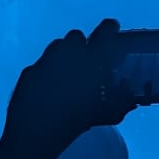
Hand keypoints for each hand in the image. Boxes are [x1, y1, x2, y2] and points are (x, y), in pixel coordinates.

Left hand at [3, 20, 135, 158]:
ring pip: (56, 47)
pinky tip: (48, 89)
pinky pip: (40, 65)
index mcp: (90, 57)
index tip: (112, 29)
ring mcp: (45, 61)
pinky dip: (46, 72)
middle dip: (82, 44)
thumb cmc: (79, 119)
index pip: (104, 31)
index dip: (110, 28)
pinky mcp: (29, 72)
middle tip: (87, 60)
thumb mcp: (109, 112)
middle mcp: (67, 52)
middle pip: (76, 36)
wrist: (37, 131)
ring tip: (68, 74)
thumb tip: (129, 93)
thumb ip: (122, 99)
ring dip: (64, 55)